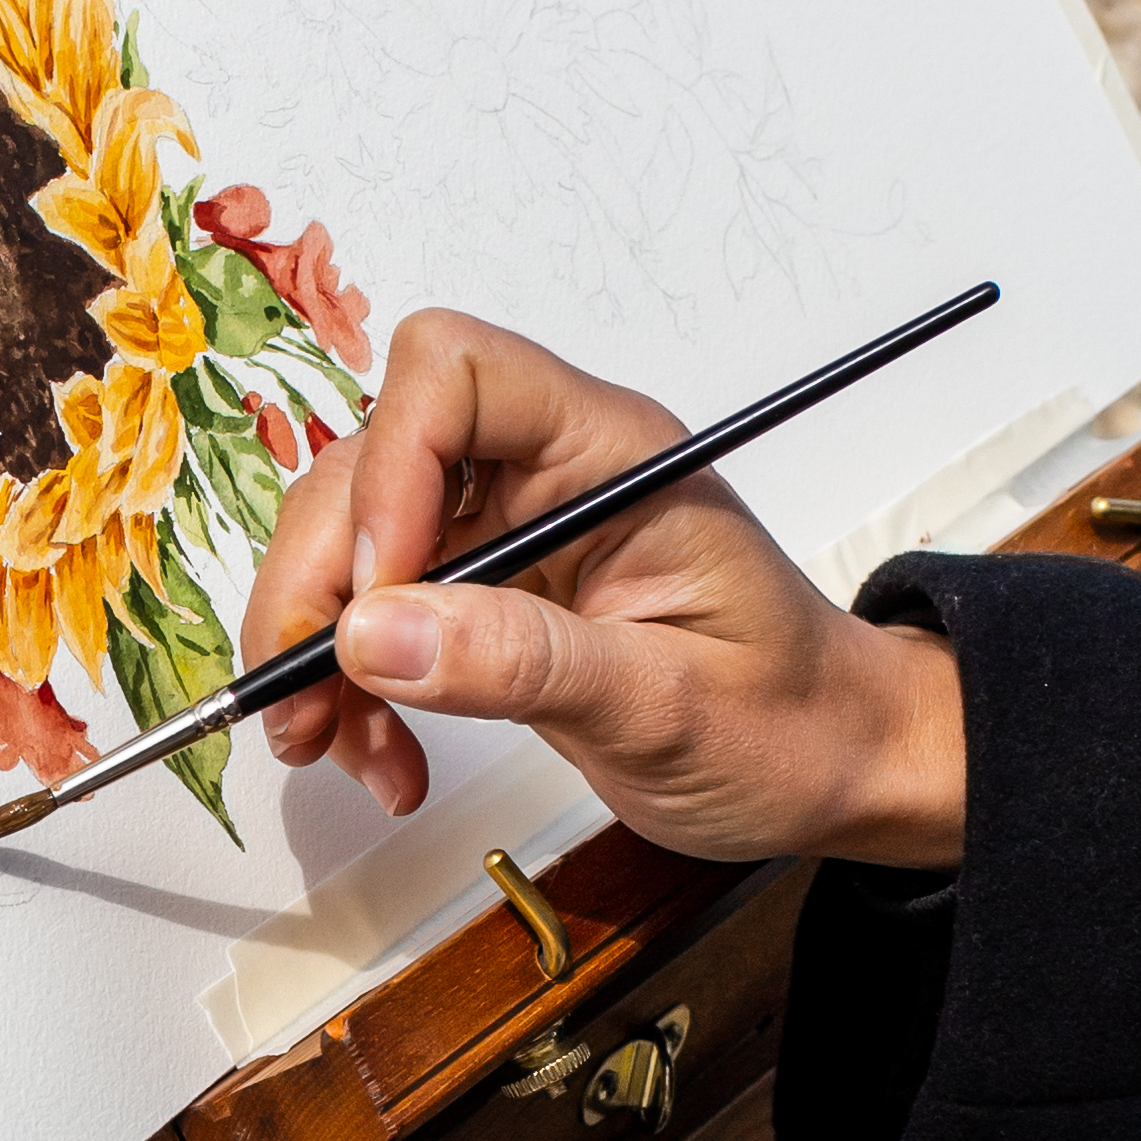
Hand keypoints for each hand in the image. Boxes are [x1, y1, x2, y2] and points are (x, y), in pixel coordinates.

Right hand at [237, 308, 968, 871]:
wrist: (831, 765)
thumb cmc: (790, 719)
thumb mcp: (668, 706)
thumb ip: (525, 662)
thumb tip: (374, 633)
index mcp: (611, 455)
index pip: (455, 375)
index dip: (390, 469)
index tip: (376, 594)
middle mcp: (547, 473)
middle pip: (371, 462)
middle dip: (320, 580)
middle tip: (310, 696)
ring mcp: (508, 532)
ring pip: (350, 542)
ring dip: (320, 648)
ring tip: (337, 747)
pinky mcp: (483, 594)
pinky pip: (372, 615)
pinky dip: (351, 686)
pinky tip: (380, 755)